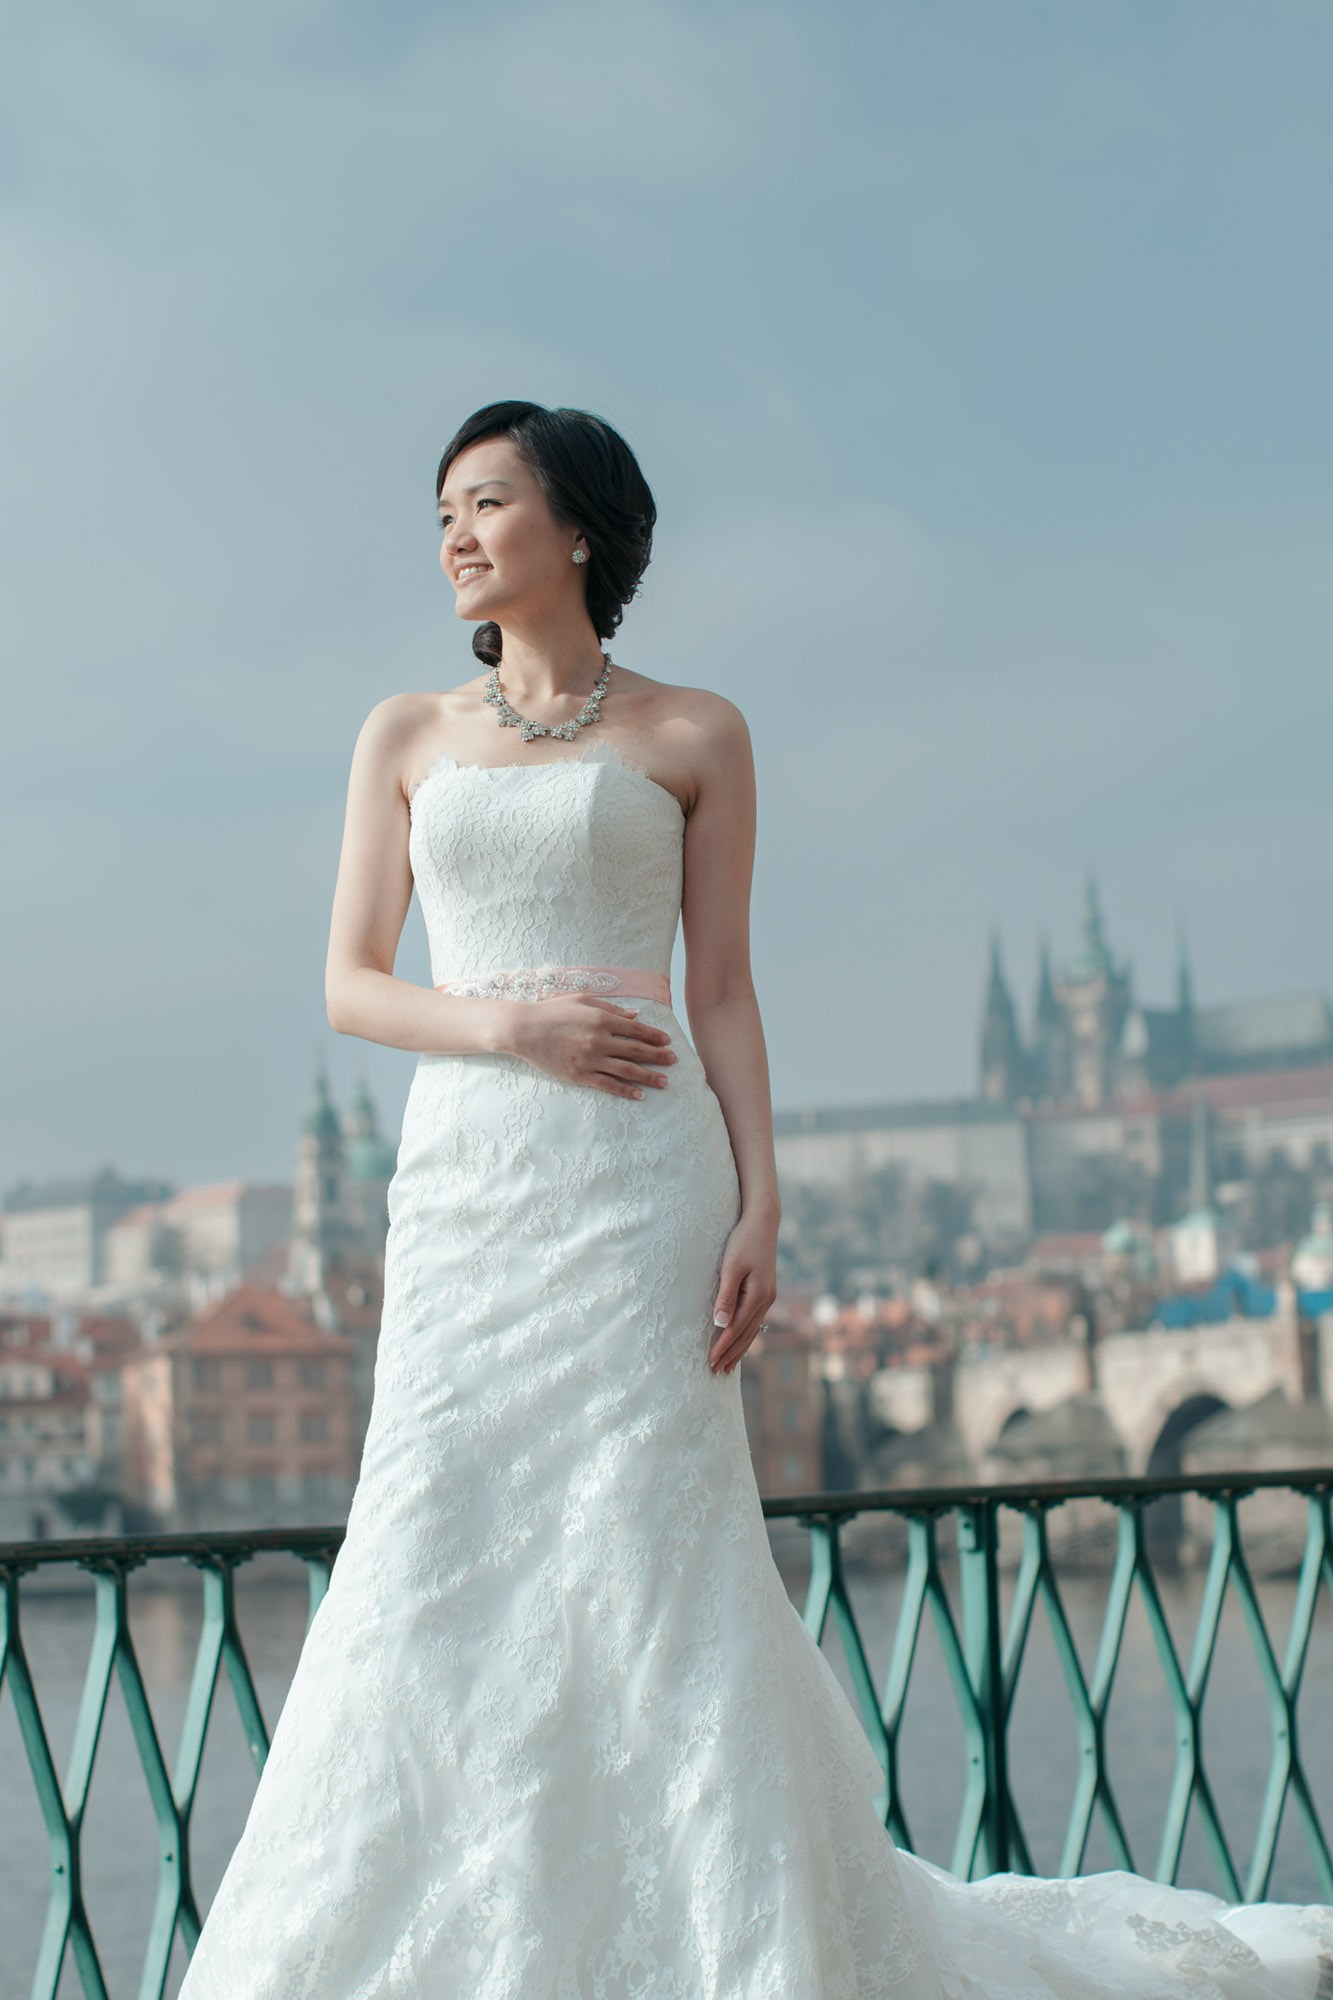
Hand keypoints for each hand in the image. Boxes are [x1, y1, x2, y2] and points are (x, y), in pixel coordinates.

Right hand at [507, 994, 677, 1098]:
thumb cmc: (552, 1011)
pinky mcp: (580, 1075)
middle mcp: (599, 1040)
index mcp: (601, 1018)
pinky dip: (625, 1090)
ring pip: (627, 1070)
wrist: (524, 1030)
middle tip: (674, 1061)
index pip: (636, 1029)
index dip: (654, 1035)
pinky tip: (639, 1095)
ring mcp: (590, 1059)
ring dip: (649, 1077)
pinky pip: (608, 1085)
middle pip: (636, 1050)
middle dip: (658, 1056)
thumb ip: (611, 1008)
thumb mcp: (582, 1000)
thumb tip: (635, 1016)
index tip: (667, 1041)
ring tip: (665, 1082)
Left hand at [708, 1210, 778, 1373]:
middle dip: (731, 1354)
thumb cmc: (743, 1241)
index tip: (709, 1362)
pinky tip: (741, 1341)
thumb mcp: (730, 1267)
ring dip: (740, 1348)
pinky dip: (746, 1334)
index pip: (735, 1329)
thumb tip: (719, 1324)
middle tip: (716, 1372)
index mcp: (757, 1295)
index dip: (722, 1347)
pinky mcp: (766, 1291)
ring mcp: (768, 1296)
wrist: (763, 1222)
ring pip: (753, 1330)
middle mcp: (766, 1300)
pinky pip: (755, 1320)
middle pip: (746, 1335)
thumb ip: (725, 1296)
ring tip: (729, 1365)